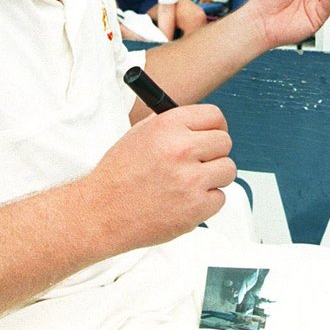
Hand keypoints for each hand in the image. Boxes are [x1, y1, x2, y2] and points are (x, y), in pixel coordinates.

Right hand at [82, 104, 234, 248]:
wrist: (101, 212)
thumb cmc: (117, 176)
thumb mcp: (140, 134)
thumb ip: (174, 126)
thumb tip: (202, 125)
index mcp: (168, 125)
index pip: (214, 116)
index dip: (216, 126)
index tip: (213, 134)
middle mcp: (182, 149)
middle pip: (225, 142)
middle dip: (213, 153)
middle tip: (198, 163)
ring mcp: (191, 179)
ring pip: (228, 170)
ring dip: (213, 177)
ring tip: (189, 184)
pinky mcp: (197, 207)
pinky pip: (220, 198)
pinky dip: (207, 202)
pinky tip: (184, 201)